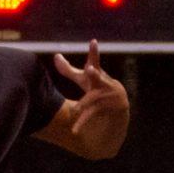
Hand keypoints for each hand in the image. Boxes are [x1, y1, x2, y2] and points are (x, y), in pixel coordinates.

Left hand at [52, 40, 129, 155]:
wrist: (118, 104)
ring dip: (83, 105)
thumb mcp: (83, 79)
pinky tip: (74, 130)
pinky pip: (91, 115)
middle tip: (90, 69)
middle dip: (94, 73)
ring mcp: (105, 95)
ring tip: (74, 110)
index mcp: (97, 73)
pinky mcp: (105, 108)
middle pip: (97, 77)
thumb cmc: (97, 87)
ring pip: (91, 100)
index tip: (93, 41)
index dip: (94, 51)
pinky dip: (82, 122)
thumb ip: (69, 69)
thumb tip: (55, 55)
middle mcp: (103, 82)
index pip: (95, 60)